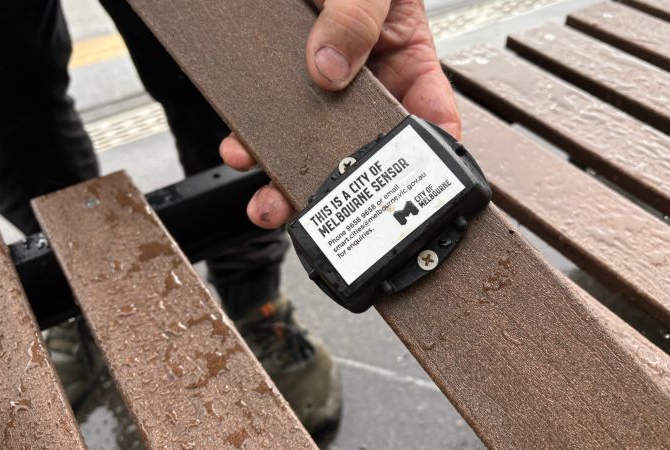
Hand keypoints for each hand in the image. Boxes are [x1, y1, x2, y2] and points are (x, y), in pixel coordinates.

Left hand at [220, 0, 460, 228]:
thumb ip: (356, 18)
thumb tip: (330, 70)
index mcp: (407, 57)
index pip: (430, 120)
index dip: (428, 163)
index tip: (414, 197)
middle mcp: (368, 79)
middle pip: (363, 148)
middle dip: (341, 186)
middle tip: (322, 212)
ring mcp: (326, 83)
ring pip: (313, 142)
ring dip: (288, 173)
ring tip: (268, 201)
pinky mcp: (284, 79)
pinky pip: (270, 117)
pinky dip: (253, 139)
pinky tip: (240, 148)